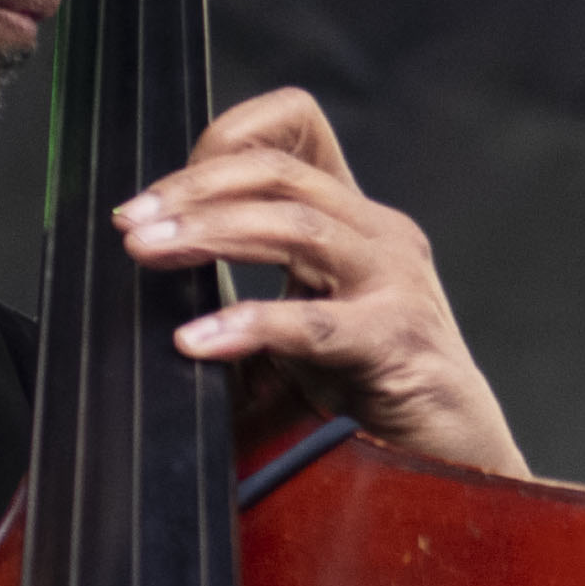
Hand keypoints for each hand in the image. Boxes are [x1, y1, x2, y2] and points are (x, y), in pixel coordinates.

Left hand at [120, 89, 527, 479]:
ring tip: (149, 254)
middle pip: (280, 172)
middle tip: (132, 222)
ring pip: (297, 224)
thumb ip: (240, 296)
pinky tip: (198, 341)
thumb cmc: (369, 390)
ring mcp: (395, 281)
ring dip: (211, 232)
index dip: (227, 137)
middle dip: (194, 189)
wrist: (452, 458)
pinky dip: (249, 324)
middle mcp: (378, 235)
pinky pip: (314, 323)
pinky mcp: (397, 339)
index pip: (297, 127)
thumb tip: (146, 297)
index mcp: (353, 220)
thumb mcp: (296, 324)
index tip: (162, 191)